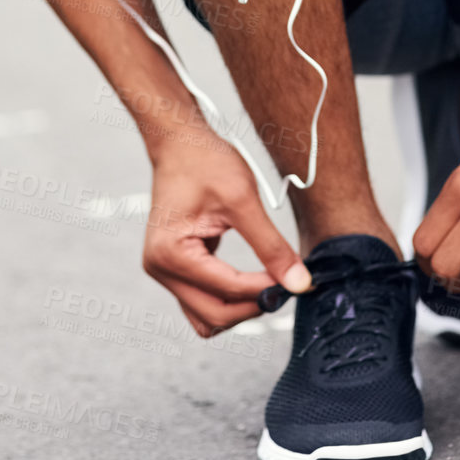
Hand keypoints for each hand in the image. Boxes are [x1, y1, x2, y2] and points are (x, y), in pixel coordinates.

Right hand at [143, 133, 310, 336]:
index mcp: (170, 254)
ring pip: (207, 316)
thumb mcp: (244, 200)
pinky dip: (229, 297)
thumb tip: (299, 282)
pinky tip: (254, 278)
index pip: (227, 291)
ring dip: (240, 309)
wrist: (180, 142)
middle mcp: (160, 269)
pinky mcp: (175, 268)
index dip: (267, 289)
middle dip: (254, 305)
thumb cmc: (206, 162)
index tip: (298, 280)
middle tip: (287, 284)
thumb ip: (271, 245)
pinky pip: (203, 300)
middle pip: (214, 316)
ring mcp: (164, 271)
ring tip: (270, 282)